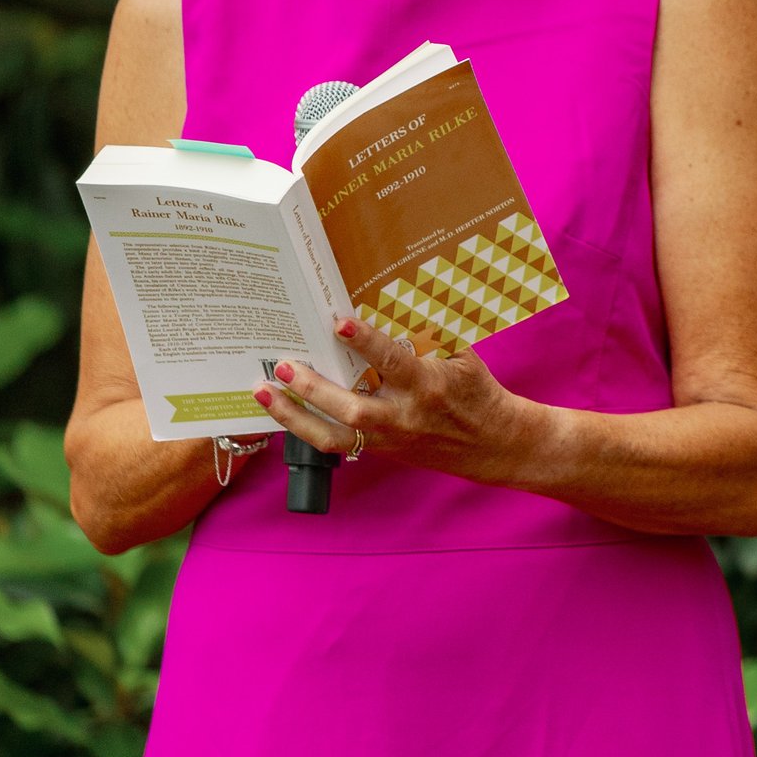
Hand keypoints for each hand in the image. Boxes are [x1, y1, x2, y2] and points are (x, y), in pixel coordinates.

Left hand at [257, 318, 546, 486]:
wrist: (493, 443)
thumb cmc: (477, 392)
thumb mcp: (461, 358)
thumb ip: (427, 338)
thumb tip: (390, 304)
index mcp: (429, 386)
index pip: (393, 361)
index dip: (366, 341)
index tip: (339, 322)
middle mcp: (404, 416)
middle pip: (350, 408)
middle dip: (311, 388)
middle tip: (282, 365)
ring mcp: (389, 440)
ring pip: (331, 436)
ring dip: (293, 416)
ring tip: (263, 393)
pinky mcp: (380, 452)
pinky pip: (335, 444)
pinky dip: (305, 428)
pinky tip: (282, 412)